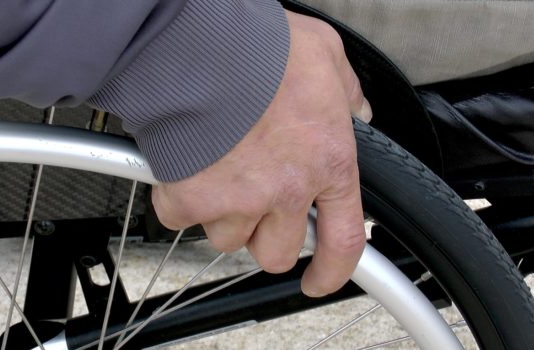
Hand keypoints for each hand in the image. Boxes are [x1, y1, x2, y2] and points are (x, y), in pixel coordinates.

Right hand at [151, 11, 369, 296]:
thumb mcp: (325, 56)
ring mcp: (239, 201)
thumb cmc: (262, 50)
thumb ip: (345, 89)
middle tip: (251, 203)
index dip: (332, 271)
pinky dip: (178, 198)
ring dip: (221, 214)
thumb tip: (356, 107)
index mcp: (327, 162)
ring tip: (215, 170)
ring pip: (227, 238)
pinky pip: (181, 218)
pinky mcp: (192, 200)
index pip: (343, 240)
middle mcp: (287, 191)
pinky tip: (182, 166)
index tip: (318, 281)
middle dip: (263, 235)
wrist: (202, 48)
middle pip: (276, 252)